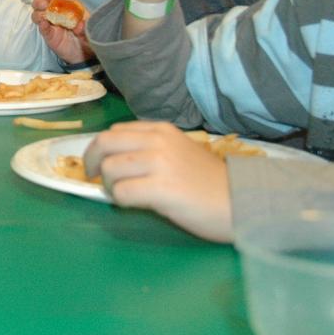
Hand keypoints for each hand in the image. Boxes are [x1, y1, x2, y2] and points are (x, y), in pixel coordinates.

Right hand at [30, 0, 92, 63]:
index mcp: (68, 5)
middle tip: (45, 6)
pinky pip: (42, 28)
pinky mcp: (49, 35)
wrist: (86, 52)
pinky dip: (41, 25)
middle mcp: (57, 12)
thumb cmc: (88, 34)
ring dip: (39, 13)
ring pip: (37, 14)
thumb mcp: (91, 27)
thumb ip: (86, 25)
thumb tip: (79, 25)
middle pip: (42, 2)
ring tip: (45, 16)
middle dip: (40, 2)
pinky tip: (45, 24)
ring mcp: (51, 23)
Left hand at [83, 121, 233, 241]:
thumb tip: (112, 161)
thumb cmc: (209, 183)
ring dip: (109, 185)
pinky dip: (121, 200)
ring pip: (110, 169)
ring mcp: (160, 163)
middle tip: (92, 178)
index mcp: (161, 130)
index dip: (100, 148)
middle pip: (104, 144)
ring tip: (123, 194)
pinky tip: (135, 204)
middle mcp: (158, 141)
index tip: (98, 163)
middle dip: (91, 162)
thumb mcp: (178, 152)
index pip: (114, 132)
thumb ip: (148, 150)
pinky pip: (122, 192)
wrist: (242, 202)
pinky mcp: (163, 188)